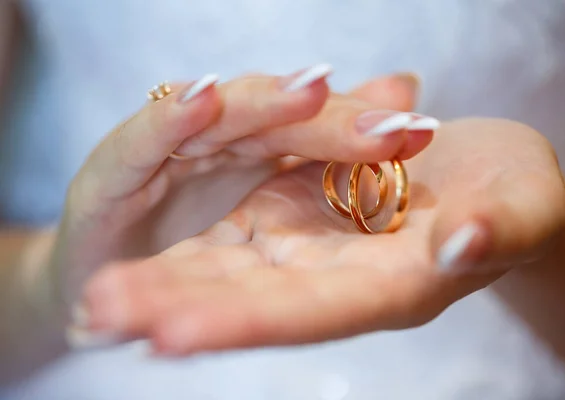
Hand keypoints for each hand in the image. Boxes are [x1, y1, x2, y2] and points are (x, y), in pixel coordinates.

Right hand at [51, 66, 428, 305]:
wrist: (113, 280)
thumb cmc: (189, 235)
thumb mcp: (263, 213)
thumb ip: (328, 144)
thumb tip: (405, 88)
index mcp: (251, 149)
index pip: (312, 127)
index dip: (362, 124)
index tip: (420, 128)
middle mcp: (212, 142)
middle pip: (273, 118)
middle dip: (328, 117)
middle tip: (390, 124)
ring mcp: (162, 153)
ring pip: (217, 118)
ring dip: (261, 101)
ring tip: (312, 88)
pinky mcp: (108, 177)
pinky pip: (140, 142)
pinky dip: (167, 120)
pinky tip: (204, 99)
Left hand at [77, 117, 564, 354]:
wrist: (488, 171)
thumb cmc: (518, 191)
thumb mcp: (526, 202)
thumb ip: (501, 226)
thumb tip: (462, 243)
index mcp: (395, 285)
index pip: (315, 310)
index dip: (247, 321)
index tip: (172, 333)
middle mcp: (340, 278)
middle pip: (253, 301)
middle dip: (178, 310)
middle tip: (103, 316)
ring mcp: (313, 247)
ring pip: (231, 272)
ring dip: (164, 286)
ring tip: (99, 303)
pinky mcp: (294, 212)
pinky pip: (235, 233)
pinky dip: (187, 251)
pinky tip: (136, 267)